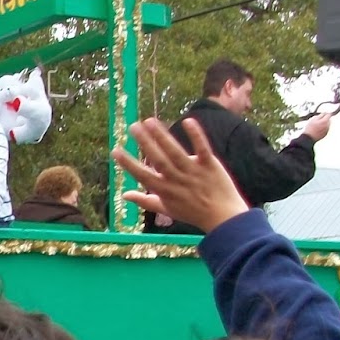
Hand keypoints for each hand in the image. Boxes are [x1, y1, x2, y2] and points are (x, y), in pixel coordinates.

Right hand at [115, 117, 248, 234]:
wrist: (223, 218)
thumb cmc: (192, 213)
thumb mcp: (166, 209)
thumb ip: (144, 201)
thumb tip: (124, 195)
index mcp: (164, 191)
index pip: (142, 175)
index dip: (128, 163)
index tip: (115, 150)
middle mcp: (176, 180)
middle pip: (158, 159)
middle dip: (144, 142)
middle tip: (133, 126)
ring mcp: (193, 171)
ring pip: (175, 151)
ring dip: (162, 135)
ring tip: (150, 121)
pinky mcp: (209, 165)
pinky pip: (202, 148)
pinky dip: (195, 135)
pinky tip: (188, 121)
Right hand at [303, 111, 331, 140]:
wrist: (308, 138)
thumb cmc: (310, 128)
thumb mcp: (313, 119)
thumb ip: (320, 115)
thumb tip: (324, 113)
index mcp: (325, 121)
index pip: (329, 115)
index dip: (325, 114)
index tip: (323, 114)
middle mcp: (328, 125)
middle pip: (329, 120)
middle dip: (325, 119)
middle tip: (318, 120)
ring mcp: (327, 130)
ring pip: (327, 125)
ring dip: (324, 124)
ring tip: (317, 126)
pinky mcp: (325, 134)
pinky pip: (326, 129)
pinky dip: (323, 128)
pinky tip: (317, 130)